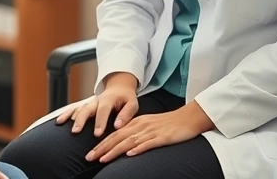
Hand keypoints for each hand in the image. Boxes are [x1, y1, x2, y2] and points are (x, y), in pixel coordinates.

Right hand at [55, 72, 138, 136]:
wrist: (119, 87)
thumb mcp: (132, 104)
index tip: (97, 134)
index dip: (100, 122)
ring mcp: (89, 102)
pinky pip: (74, 108)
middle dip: (80, 120)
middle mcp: (96, 100)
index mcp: (109, 99)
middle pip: (86, 109)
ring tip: (61, 124)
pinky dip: (65, 114)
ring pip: (78, 108)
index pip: (103, 110)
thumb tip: (117, 126)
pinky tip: (58, 121)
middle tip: (76, 131)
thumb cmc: (126, 98)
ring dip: (69, 116)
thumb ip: (126, 114)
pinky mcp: (85, 105)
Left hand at [84, 100, 214, 162]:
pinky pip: (149, 143)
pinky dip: (138, 149)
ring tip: (103, 159)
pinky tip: (130, 155)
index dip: (101, 145)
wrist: (188, 118)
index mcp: (135, 123)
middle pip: (117, 138)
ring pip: (128, 141)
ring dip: (114, 151)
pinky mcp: (162, 137)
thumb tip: (122, 146)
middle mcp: (140, 126)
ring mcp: (151, 132)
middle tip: (89, 158)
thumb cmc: (168, 124)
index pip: (114, 135)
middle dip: (102, 149)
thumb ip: (135, 133)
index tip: (90, 154)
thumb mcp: (148, 126)